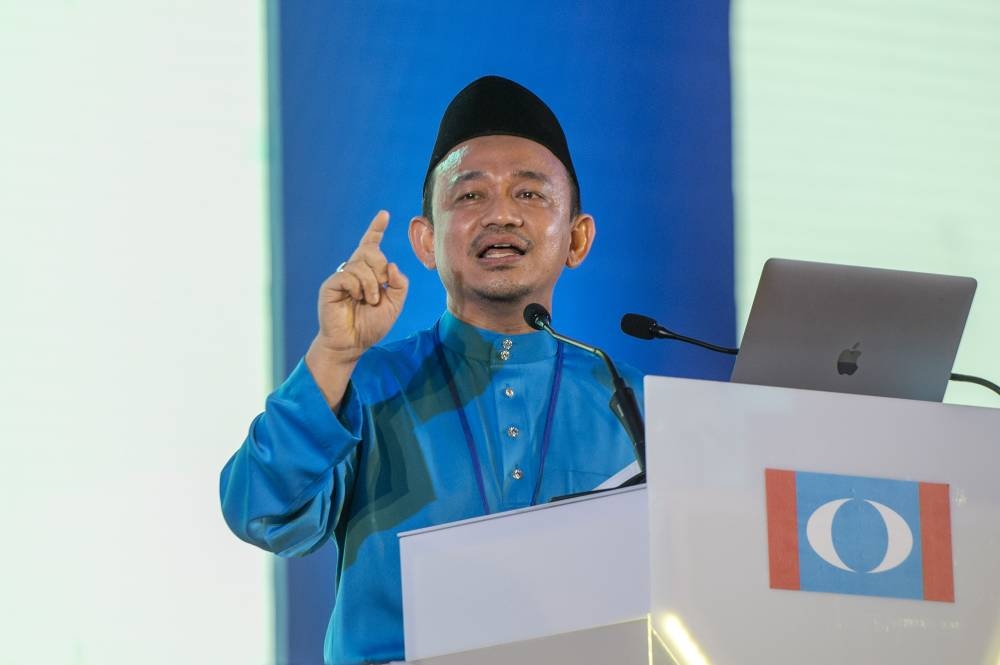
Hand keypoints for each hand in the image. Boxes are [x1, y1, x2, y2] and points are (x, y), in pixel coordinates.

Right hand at [311, 210, 409, 363]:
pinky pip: (349, 275)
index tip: (384, 214)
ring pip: (362, 264)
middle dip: (381, 268)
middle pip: (372, 251)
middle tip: (380, 289)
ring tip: (368, 301)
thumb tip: (393, 265)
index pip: (371, 245)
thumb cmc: (371, 325)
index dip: (376, 229)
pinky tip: (356, 299)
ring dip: (372, 284)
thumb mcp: (395, 304)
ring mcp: (342, 277)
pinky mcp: (331, 285)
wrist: (353, 343)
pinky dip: (359, 287)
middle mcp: (354, 271)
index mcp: (369, 273)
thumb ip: (399, 284)